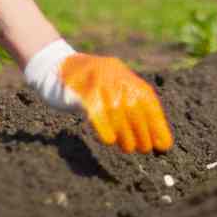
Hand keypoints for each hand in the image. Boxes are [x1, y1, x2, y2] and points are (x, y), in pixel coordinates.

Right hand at [24, 40, 173, 153]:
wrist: (53, 67)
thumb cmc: (85, 85)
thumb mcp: (109, 87)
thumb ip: (127, 103)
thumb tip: (152, 136)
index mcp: (123, 74)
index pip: (147, 99)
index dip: (157, 123)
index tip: (163, 144)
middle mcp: (113, 75)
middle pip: (134, 106)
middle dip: (143, 131)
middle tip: (144, 149)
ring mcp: (96, 80)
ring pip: (116, 110)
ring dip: (126, 133)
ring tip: (129, 148)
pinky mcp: (80, 90)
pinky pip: (95, 110)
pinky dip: (104, 126)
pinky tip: (109, 140)